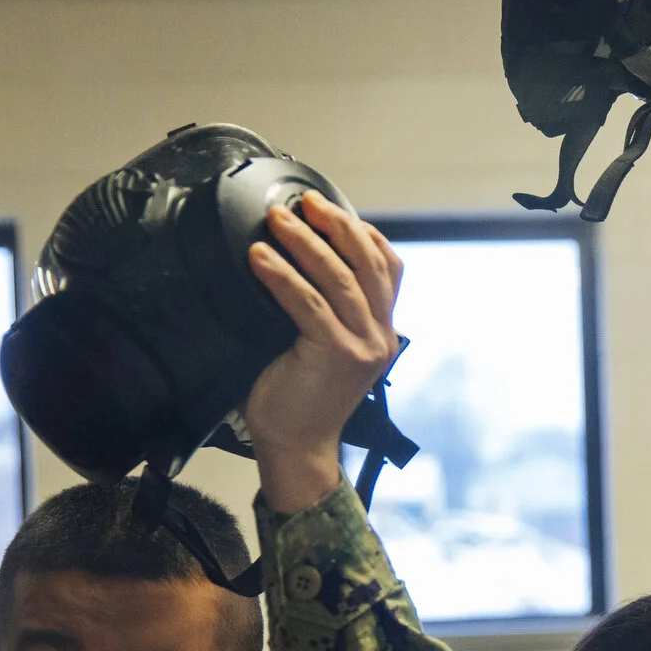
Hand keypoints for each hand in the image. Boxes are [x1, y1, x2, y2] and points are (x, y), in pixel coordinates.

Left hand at [243, 191, 404, 513]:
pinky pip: (309, 303)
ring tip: (277, 220)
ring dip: (306, 243)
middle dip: (336, 225)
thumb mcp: (323, 347)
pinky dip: (283, 276)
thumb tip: (297, 264)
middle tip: (303, 203)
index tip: (331, 210)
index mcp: (382, 332)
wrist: (297, 447)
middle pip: (368, 264)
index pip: (390, 270)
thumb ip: (326, 312)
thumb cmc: (299, 399)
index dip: (364, 234)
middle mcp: (380, 336)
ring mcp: (362, 345)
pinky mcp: (335, 354)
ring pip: (339, 278)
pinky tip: (259, 258)